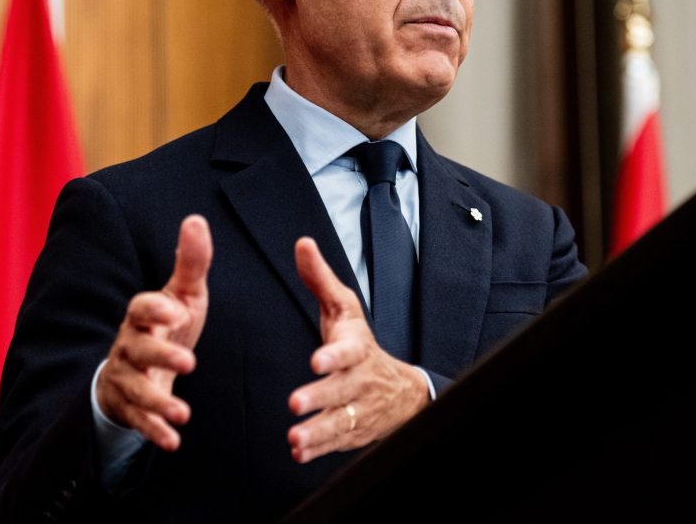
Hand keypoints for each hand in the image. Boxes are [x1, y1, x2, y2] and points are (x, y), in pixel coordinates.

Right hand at [95, 215, 211, 450]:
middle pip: (138, 350)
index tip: (177, 311)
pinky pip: (138, 420)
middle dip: (161, 356)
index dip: (156, 308)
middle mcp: (129, 344)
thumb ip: (191, 262)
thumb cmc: (168, 324)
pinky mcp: (129, 406)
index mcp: (143, 314)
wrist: (143, 366)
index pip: (141, 307)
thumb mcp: (184, 294)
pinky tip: (173, 441)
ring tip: (184, 413)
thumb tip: (196, 218)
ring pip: (136, 389)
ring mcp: (126, 376)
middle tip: (190, 363)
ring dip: (158, 402)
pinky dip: (153, 431)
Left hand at [287, 237, 428, 463]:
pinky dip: (318, 450)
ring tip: (295, 437)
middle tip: (295, 403)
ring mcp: (357, 409)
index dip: (332, 357)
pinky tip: (299, 453)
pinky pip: (336, 444)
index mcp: (356, 349)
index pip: (347, 352)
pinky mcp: (352, 433)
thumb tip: (301, 243)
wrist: (400, 390)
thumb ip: (320, 279)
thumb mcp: (344, 308)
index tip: (316, 361)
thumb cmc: (360, 342)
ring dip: (316, 431)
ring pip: (338, 423)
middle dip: (319, 398)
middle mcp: (359, 381)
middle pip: (340, 391)